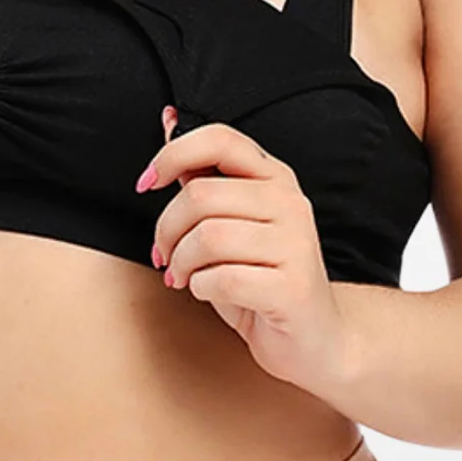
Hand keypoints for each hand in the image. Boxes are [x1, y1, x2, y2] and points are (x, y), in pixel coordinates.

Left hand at [139, 106, 352, 394]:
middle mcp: (290, 202)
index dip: (173, 154)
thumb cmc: (262, 277)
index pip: (219, 139)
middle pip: (200, 195)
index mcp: (274, 177)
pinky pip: (222, 279)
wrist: (316, 341)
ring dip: (180, 263)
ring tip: (182, 276)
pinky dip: (200, 288)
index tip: (145, 182)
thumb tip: (169, 119)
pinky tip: (208, 292)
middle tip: (162, 255)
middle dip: (166, 229)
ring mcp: (296, 244)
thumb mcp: (228, 220)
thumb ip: (201, 175)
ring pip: (207, 237)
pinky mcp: (293, 287)